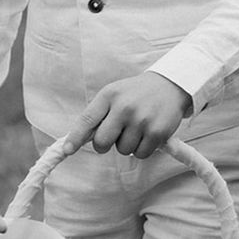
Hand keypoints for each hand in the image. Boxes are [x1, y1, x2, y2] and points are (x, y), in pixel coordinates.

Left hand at [62, 72, 191, 157]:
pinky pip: (140, 154)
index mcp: (109, 96)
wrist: (171, 84)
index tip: (67, 150)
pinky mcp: (158, 132)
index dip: (75, 138)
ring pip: (123, 150)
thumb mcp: (113, 95)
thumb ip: (97, 114)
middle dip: (104, 146)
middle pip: (102, 142)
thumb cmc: (136, 93)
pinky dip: (142, 149)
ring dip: (127, 145)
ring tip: (136, 128)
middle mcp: (124, 107)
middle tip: (114, 137)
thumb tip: (78, 140)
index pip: (87, 120)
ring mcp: (142, 120)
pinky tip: (147, 134)